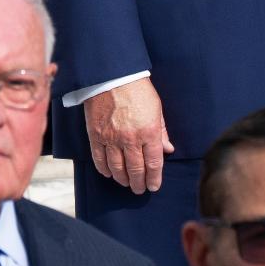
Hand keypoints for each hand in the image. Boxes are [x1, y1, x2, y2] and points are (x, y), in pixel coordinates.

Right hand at [83, 77, 174, 193]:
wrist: (112, 76)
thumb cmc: (138, 89)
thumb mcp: (156, 108)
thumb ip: (162, 131)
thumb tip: (168, 149)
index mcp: (149, 131)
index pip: (153, 163)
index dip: (154, 178)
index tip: (153, 186)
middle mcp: (130, 138)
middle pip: (135, 170)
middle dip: (138, 183)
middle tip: (139, 189)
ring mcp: (111, 138)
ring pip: (117, 168)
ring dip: (122, 179)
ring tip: (126, 183)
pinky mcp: (96, 135)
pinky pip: (99, 159)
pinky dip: (104, 170)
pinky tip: (109, 174)